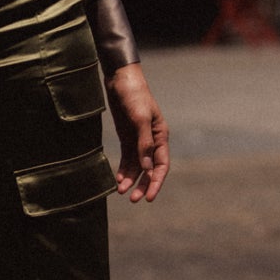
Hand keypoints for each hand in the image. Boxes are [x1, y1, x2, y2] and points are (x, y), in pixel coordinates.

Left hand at [106, 64, 168, 203]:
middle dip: (142, 185)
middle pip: (150, 169)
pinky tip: (117, 179)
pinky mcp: (127, 137)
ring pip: (137, 166)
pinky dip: (123, 169)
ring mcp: (138, 139)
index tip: (149, 198)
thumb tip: (147, 167)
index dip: (156, 182)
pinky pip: (127, 158)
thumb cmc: (134, 95)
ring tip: (120, 191)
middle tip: (132, 199)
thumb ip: (144, 142)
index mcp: (161, 136)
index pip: (161, 165)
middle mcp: (152, 140)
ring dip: (130, 179)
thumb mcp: (140, 118)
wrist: (120, 79)